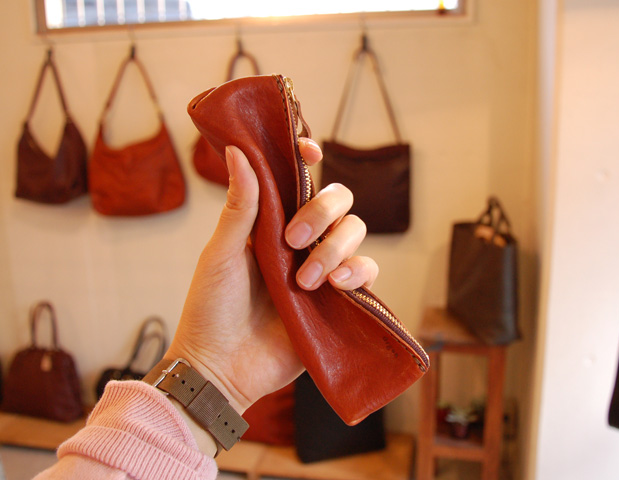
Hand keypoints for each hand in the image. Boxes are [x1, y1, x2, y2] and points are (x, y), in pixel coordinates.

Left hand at [166, 139, 377, 413]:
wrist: (221, 367)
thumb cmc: (211, 308)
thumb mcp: (221, 253)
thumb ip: (240, 205)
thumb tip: (238, 151)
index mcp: (271, 225)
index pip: (300, 181)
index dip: (308, 160)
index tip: (309, 151)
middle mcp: (301, 242)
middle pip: (338, 202)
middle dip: (322, 213)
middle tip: (293, 242)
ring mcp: (321, 269)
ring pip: (355, 233)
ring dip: (336, 248)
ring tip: (307, 280)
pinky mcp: (338, 301)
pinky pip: (366, 272)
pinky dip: (358, 272)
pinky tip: (336, 286)